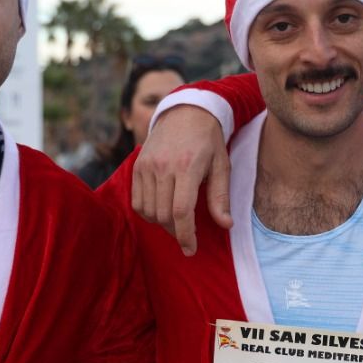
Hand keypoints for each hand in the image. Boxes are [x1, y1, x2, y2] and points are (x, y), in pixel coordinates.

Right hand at [130, 106, 231, 255]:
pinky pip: (137, 201)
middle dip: (176, 232)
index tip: (191, 249)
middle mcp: (163, 167)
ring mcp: (146, 166)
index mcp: (187, 167)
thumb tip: (226, 225)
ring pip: (148, 211)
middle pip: (163, 215)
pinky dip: (148, 212)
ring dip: (162, 223)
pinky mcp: (137, 166)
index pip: (181, 212)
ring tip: (176, 222)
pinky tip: (161, 211)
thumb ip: (221, 197)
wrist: (185, 112)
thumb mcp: (222, 165)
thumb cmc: (208, 141)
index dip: (186, 235)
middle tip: (188, 234)